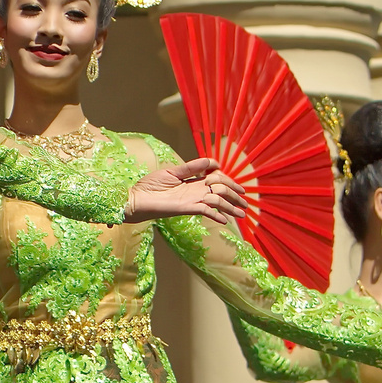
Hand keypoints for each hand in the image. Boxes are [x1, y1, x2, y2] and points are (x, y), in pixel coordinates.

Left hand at [125, 159, 246, 224]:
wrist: (136, 199)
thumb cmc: (150, 186)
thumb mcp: (172, 172)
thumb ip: (191, 167)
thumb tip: (211, 162)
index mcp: (193, 182)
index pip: (215, 178)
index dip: (224, 176)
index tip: (225, 173)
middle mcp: (195, 192)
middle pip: (220, 191)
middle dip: (234, 195)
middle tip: (245, 201)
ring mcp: (192, 200)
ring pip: (216, 202)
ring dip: (230, 207)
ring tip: (242, 214)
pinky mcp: (186, 208)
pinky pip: (204, 211)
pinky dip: (215, 215)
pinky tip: (225, 220)